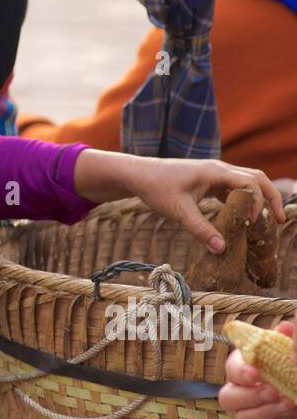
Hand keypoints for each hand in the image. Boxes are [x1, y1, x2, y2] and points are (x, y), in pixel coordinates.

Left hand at [73, 150, 284, 251]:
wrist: (138, 174)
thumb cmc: (157, 188)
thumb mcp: (178, 211)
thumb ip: (200, 230)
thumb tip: (222, 250)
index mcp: (215, 171)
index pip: (250, 183)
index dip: (258, 203)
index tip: (251, 224)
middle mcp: (219, 169)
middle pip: (256, 178)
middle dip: (270, 198)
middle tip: (279, 221)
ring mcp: (214, 174)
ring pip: (245, 182)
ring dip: (257, 199)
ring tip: (264, 223)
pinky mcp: (208, 181)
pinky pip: (232, 189)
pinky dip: (242, 201)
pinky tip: (241, 219)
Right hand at [219, 314, 296, 418]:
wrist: (293, 384)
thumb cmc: (284, 362)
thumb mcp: (284, 349)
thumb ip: (283, 338)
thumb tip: (284, 327)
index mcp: (242, 363)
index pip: (232, 366)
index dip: (241, 372)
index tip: (256, 374)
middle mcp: (238, 385)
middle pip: (226, 396)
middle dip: (250, 396)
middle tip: (273, 392)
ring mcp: (245, 405)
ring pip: (238, 414)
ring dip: (262, 411)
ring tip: (285, 403)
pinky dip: (270, 418)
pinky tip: (287, 410)